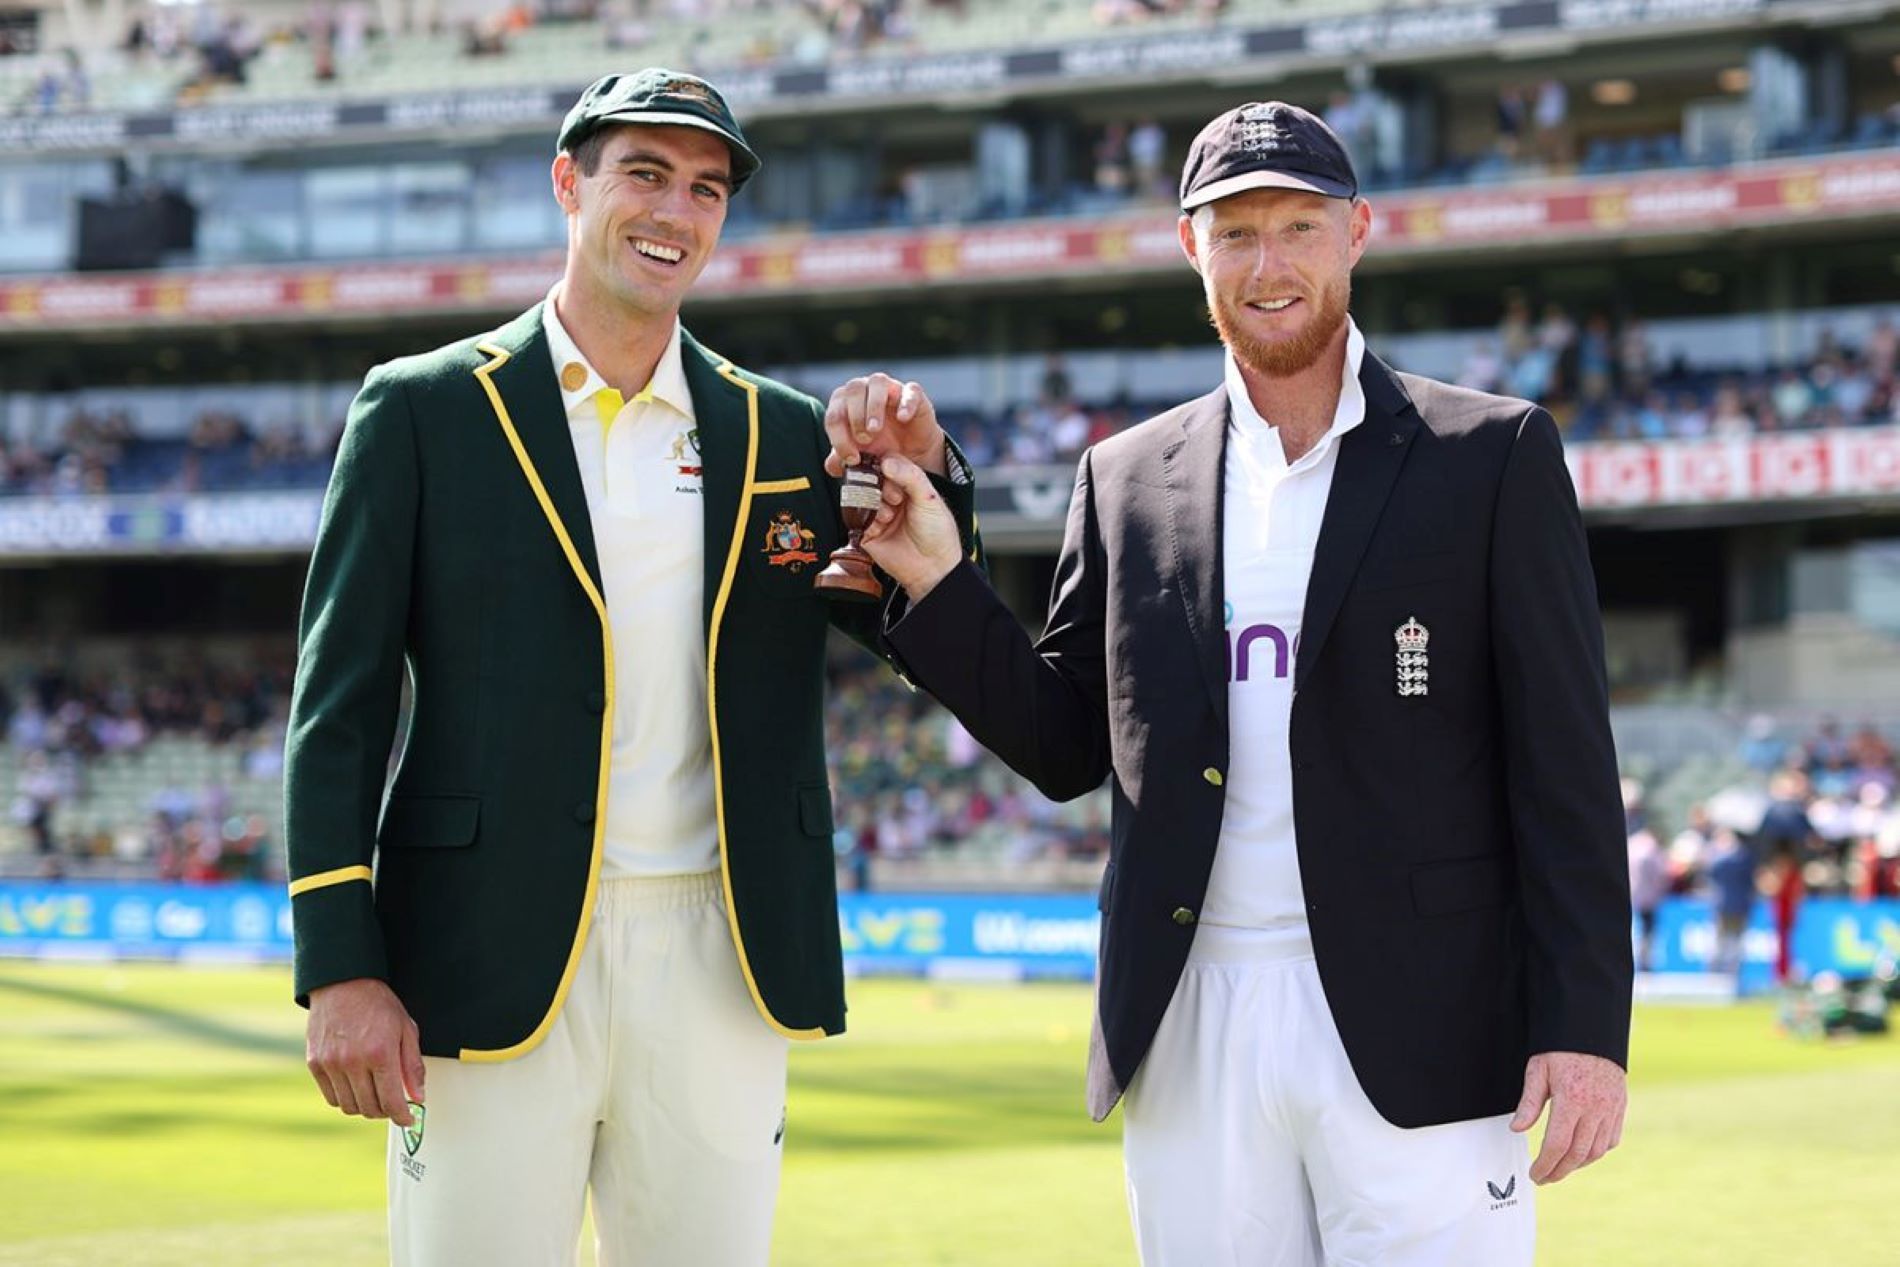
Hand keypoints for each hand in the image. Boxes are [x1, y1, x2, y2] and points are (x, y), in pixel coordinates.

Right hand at [306, 977, 425, 1126]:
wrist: (343, 983)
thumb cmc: (378, 1004)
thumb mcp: (406, 1029)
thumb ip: (412, 1066)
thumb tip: (418, 1096)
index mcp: (380, 1053)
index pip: (391, 1101)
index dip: (402, 1116)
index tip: (408, 1119)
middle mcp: (353, 1062)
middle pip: (370, 1108)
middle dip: (386, 1111)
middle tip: (393, 1104)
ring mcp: (331, 1064)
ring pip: (350, 1106)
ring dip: (365, 1107)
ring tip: (374, 1094)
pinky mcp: (315, 1064)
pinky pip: (331, 1097)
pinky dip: (345, 1098)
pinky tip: (356, 1087)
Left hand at [824, 373, 947, 478]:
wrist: (913, 453)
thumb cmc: (880, 449)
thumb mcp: (860, 458)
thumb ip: (843, 459)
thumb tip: (832, 466)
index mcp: (845, 403)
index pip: (834, 413)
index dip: (839, 436)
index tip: (852, 458)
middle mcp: (865, 389)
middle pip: (853, 389)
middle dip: (855, 415)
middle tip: (863, 439)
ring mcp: (890, 388)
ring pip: (878, 382)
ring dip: (874, 405)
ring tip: (875, 429)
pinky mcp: (913, 394)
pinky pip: (909, 391)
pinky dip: (905, 403)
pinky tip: (903, 419)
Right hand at [861, 454, 962, 600]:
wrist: (933, 567)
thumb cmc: (938, 533)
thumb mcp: (929, 498)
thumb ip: (911, 476)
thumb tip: (886, 461)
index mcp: (908, 485)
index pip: (889, 463)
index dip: (887, 467)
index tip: (891, 474)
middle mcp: (891, 497)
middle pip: (871, 479)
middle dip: (880, 487)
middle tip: (894, 499)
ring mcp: (878, 514)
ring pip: (861, 498)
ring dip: (874, 505)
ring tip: (889, 516)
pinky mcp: (867, 532)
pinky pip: (855, 520)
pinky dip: (866, 521)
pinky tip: (880, 527)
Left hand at [1510, 1051, 1625, 1184]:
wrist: (1592, 1030)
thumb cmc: (1561, 1048)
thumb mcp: (1538, 1069)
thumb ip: (1529, 1102)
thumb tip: (1517, 1128)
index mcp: (1571, 1100)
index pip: (1557, 1145)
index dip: (1545, 1165)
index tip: (1536, 1174)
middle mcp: (1595, 1108)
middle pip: (1578, 1154)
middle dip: (1559, 1171)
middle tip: (1545, 1177)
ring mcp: (1611, 1109)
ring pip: (1597, 1151)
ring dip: (1578, 1165)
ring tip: (1561, 1167)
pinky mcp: (1620, 1107)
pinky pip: (1612, 1139)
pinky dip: (1597, 1152)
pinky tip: (1583, 1153)